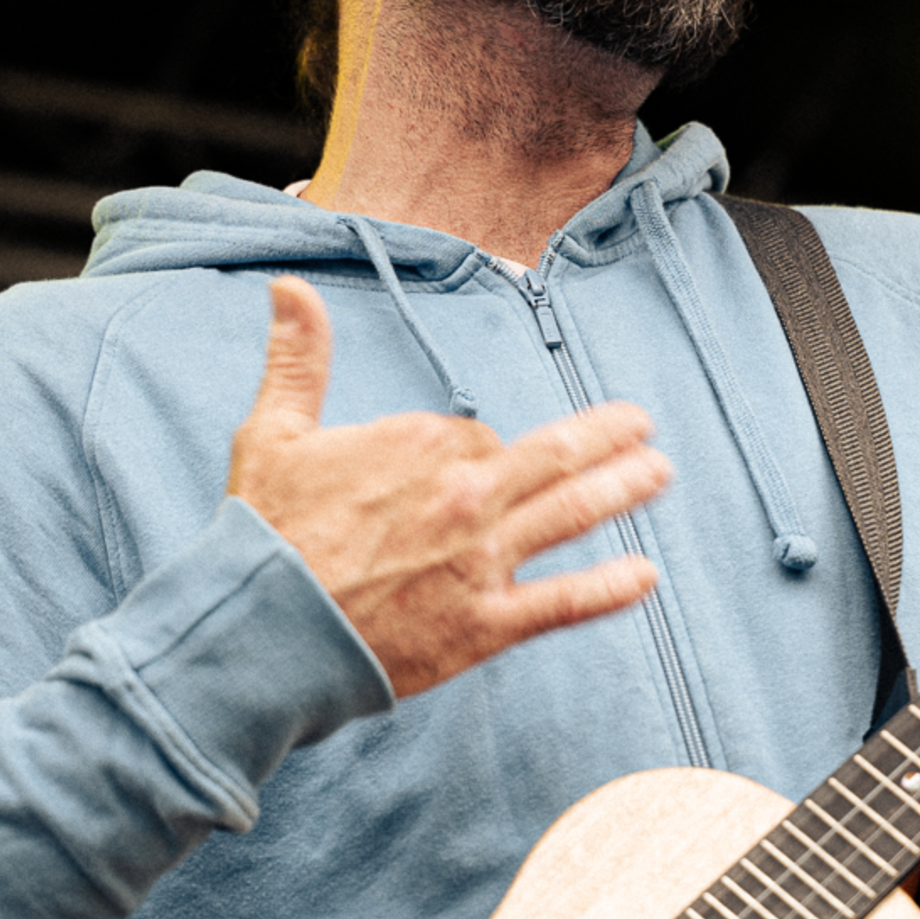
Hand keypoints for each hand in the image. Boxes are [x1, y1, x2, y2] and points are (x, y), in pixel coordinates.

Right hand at [227, 277, 670, 697]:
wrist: (260, 633)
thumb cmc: (262, 537)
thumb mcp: (274, 433)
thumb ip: (297, 358)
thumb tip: (290, 286)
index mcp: (421, 443)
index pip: (477, 435)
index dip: (475, 452)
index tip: (465, 468)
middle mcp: (464, 494)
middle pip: (552, 458)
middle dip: (606, 439)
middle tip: (641, 426)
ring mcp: (480, 560)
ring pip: (571, 513)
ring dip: (623, 488)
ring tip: (659, 472)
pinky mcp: (484, 625)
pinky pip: (562, 602)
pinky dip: (608, 589)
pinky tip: (646, 576)